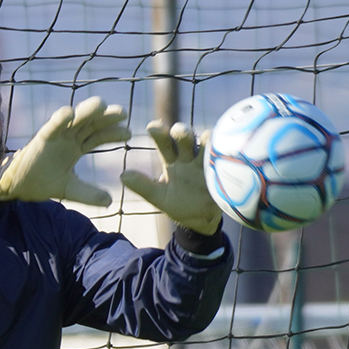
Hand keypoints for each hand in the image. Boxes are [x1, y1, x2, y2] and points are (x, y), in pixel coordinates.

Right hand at [0, 95, 129, 205]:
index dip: (112, 134)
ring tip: (101, 105)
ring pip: (74, 120)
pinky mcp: (41, 138)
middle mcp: (67, 138)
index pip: (97, 137)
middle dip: (106, 118)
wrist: (16, 187)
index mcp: (75, 147)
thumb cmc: (41, 182)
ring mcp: (55, 136)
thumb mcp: (69, 189)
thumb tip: (110, 201)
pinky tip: (69, 113)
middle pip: (90, 124)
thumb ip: (88, 194)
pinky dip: (59, 119)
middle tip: (124, 113)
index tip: (128, 133)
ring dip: (86, 111)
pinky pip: (51, 127)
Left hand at [120, 120, 222, 236]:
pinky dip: (225, 152)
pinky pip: (225, 158)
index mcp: (171, 160)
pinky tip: (226, 148)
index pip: (163, 142)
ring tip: (207, 137)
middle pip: (185, 138)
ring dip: (207, 139)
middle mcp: (189, 156)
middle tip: (179, 131)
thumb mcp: (159, 198)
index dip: (159, 133)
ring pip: (207, 143)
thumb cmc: (179, 205)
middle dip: (182, 133)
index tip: (153, 127)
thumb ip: (143, 186)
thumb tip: (122, 175)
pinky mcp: (222, 170)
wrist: (202, 221)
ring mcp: (207, 162)